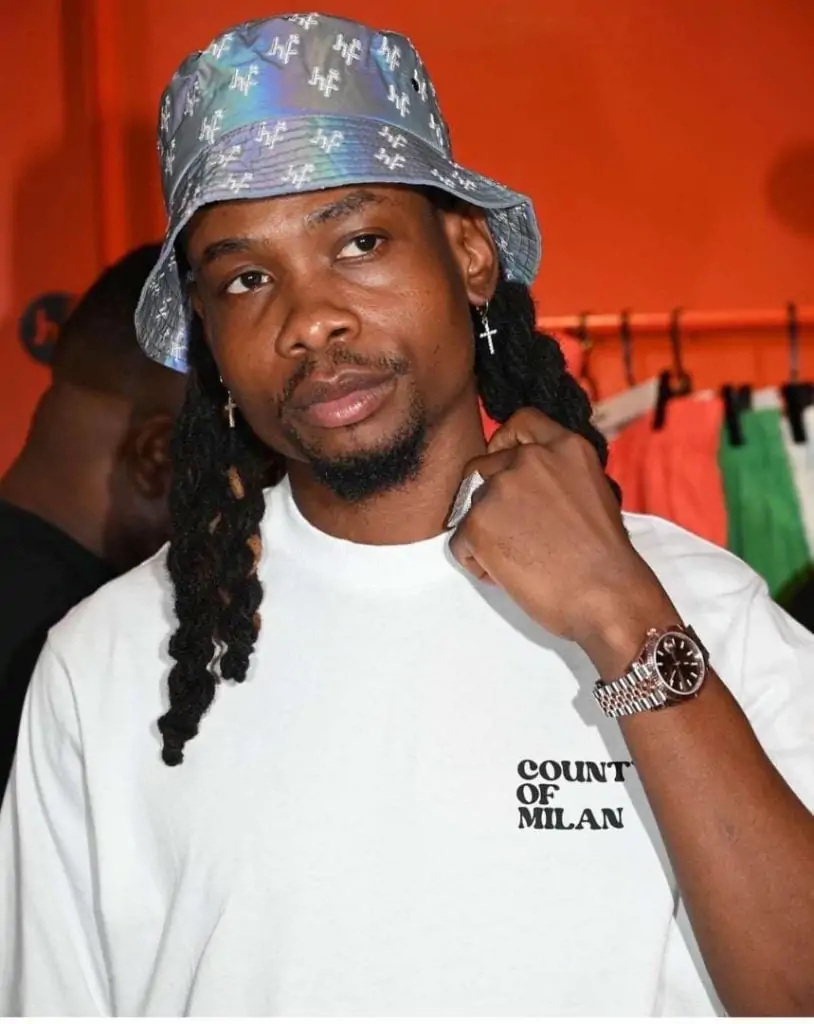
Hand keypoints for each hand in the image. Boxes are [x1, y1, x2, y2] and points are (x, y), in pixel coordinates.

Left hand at [448, 409, 676, 671]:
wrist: (608, 597)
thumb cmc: (606, 559)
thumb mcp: (592, 493)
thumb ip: (558, 476)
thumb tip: (530, 484)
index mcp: (565, 447)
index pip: (521, 422)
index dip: (505, 442)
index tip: (503, 462)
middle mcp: (530, 459)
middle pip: (482, 469)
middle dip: (489, 501)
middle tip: (515, 536)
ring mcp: (500, 488)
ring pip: (469, 508)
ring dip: (485, 535)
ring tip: (522, 562)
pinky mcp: (477, 523)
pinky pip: (459, 542)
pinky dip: (477, 563)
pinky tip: (511, 577)